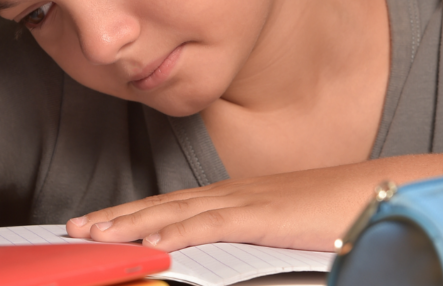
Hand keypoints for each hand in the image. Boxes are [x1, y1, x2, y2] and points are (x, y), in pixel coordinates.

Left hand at [66, 165, 385, 252]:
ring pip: (174, 212)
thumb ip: (239, 235)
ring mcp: (242, 202)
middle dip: (114, 216)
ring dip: (131, 223)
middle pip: (159, 205)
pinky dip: (179, 231)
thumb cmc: (323, 212)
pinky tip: (153, 241)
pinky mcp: (261, 216)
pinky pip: (213, 225)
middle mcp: (226, 194)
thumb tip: (208, 250)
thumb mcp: (271, 227)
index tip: (95, 223)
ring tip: (95, 234)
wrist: (368, 192)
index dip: (127, 213)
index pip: (166, 205)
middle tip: (74, 227)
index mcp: (226, 197)